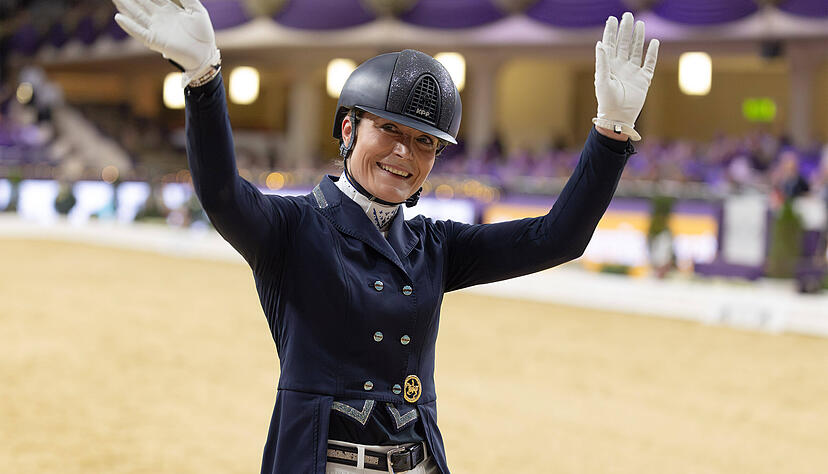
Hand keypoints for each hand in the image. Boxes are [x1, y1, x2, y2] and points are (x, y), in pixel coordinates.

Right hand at [113, 0, 219, 86]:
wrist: (205, 53)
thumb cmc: (203, 33)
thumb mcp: (196, 11)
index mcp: (169, 10)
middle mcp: (159, 18)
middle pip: (141, 3)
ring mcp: (156, 29)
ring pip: (136, 14)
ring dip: (125, 6)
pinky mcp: (155, 41)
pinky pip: (139, 32)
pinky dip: (129, 26)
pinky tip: (119, 18)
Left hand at [593, 11, 658, 140]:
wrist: (619, 117)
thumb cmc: (607, 101)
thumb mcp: (602, 80)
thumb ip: (602, 62)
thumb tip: (599, 43)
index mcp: (609, 66)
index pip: (610, 44)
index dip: (611, 31)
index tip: (613, 18)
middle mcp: (621, 66)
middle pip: (624, 43)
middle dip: (625, 30)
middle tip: (628, 16)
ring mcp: (633, 72)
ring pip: (636, 50)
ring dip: (638, 37)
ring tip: (639, 24)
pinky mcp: (644, 79)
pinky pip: (649, 63)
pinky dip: (652, 53)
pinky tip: (654, 42)